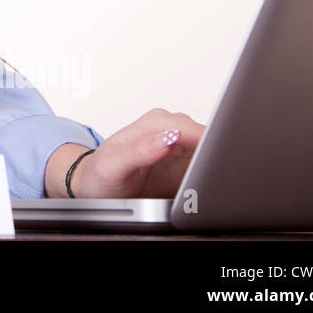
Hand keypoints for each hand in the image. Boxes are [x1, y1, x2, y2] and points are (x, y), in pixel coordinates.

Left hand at [67, 108, 204, 198]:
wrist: (97, 188)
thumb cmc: (100, 174)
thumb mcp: (112, 164)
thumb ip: (138, 150)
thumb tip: (167, 139)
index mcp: (153, 125)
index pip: (188, 128)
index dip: (206, 141)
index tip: (215, 158)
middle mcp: (169, 132)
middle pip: (206, 138)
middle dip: (215, 154)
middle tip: (214, 177)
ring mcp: (181, 149)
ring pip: (211, 152)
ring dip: (215, 165)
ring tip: (208, 183)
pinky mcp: (187, 167)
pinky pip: (208, 167)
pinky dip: (211, 176)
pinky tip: (205, 186)